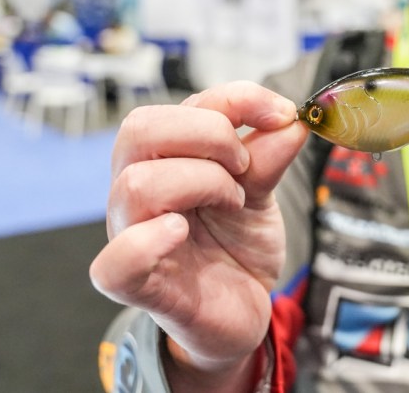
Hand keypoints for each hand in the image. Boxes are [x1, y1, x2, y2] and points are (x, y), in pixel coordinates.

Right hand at [89, 81, 306, 385]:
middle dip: (209, 135)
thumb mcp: (261, 192)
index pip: (182, 105)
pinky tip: (181, 231)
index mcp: (165, 158)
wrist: (242, 309)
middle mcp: (137, 190)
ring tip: (234, 203)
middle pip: (141, 130)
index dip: (237, 99)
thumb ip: (269, 156)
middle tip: (245, 167)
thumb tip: (292, 121)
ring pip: (137, 185)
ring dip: (202, 183)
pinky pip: (115, 263)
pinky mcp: (139, 287)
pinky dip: (148, 242)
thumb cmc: (236, 245)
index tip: (281, 114)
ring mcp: (132, 236)